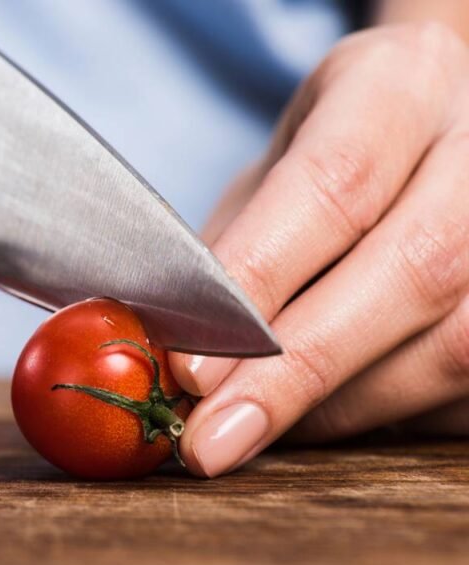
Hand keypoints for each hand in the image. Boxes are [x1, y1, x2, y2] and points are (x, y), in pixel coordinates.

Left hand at [168, 23, 468, 477]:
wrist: (433, 130)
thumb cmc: (333, 158)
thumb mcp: (272, 172)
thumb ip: (232, 249)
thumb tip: (164, 347)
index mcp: (398, 85)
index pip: (334, 182)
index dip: (261, 281)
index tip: (191, 367)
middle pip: (416, 269)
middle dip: (298, 371)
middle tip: (211, 439)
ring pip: (457, 345)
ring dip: (343, 409)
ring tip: (257, 430)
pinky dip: (392, 418)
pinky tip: (330, 416)